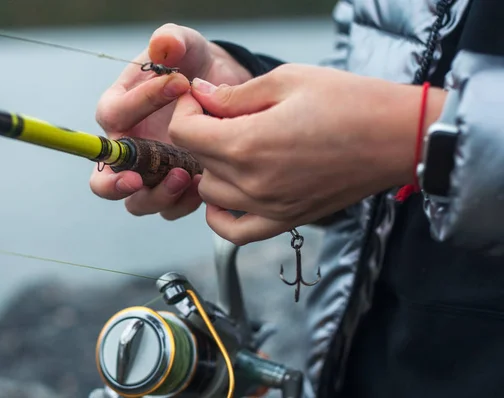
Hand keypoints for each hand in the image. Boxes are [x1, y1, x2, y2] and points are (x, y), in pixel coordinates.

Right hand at [89, 23, 251, 220]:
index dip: (141, 102)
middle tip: (135, 179)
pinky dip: (184, 202)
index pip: (113, 114)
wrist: (222, 91)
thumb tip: (164, 44)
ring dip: (158, 196)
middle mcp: (127, 148)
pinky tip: (205, 184)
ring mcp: (149, 173)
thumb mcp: (184, 46)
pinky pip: (170, 208)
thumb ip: (172, 41)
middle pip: (103, 180)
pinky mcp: (173, 188)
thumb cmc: (192, 66)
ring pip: (138, 202)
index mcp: (118, 111)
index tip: (180, 84)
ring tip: (186, 176)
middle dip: (115, 184)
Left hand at [168, 64, 445, 244]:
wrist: (397, 138)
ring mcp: (268, 208)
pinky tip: (229, 194)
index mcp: (247, 144)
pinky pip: (234, 233)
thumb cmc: (350, 103)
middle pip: (197, 162)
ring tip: (235, 148)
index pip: (184, 133)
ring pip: (210, 195)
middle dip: (202, 133)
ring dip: (212, 169)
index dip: (187, 111)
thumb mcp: (287, 81)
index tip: (202, 100)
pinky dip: (221, 216)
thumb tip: (201, 96)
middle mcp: (252, 183)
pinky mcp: (286, 220)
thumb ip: (235, 94)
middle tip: (226, 115)